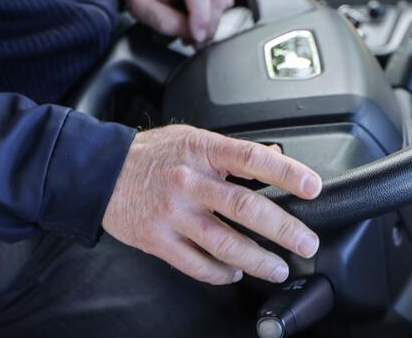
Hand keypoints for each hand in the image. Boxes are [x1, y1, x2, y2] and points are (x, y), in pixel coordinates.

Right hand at [103, 125, 321, 284]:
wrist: (99, 172)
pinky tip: (235, 273)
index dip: (286, 172)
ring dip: (257, 259)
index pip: (253, 158)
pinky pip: (196, 263)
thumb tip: (273, 153)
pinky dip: (220, 272)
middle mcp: (189, 181)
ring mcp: (172, 212)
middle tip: (306, 242)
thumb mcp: (191, 138)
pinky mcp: (157, 239)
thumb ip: (230, 150)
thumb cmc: (150, 155)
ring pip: (223, 242)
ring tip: (278, 268)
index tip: (312, 187)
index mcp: (202, 150)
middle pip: (244, 206)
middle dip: (283, 228)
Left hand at [124, 0, 233, 44]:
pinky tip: (200, 16)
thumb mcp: (140, 6)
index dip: (201, 16)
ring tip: (194, 29)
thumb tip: (191, 32)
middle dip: (208, 25)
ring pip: (224, 0)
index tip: (198, 37)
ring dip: (212, 22)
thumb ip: (164, 21)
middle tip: (195, 42)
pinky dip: (216, 14)